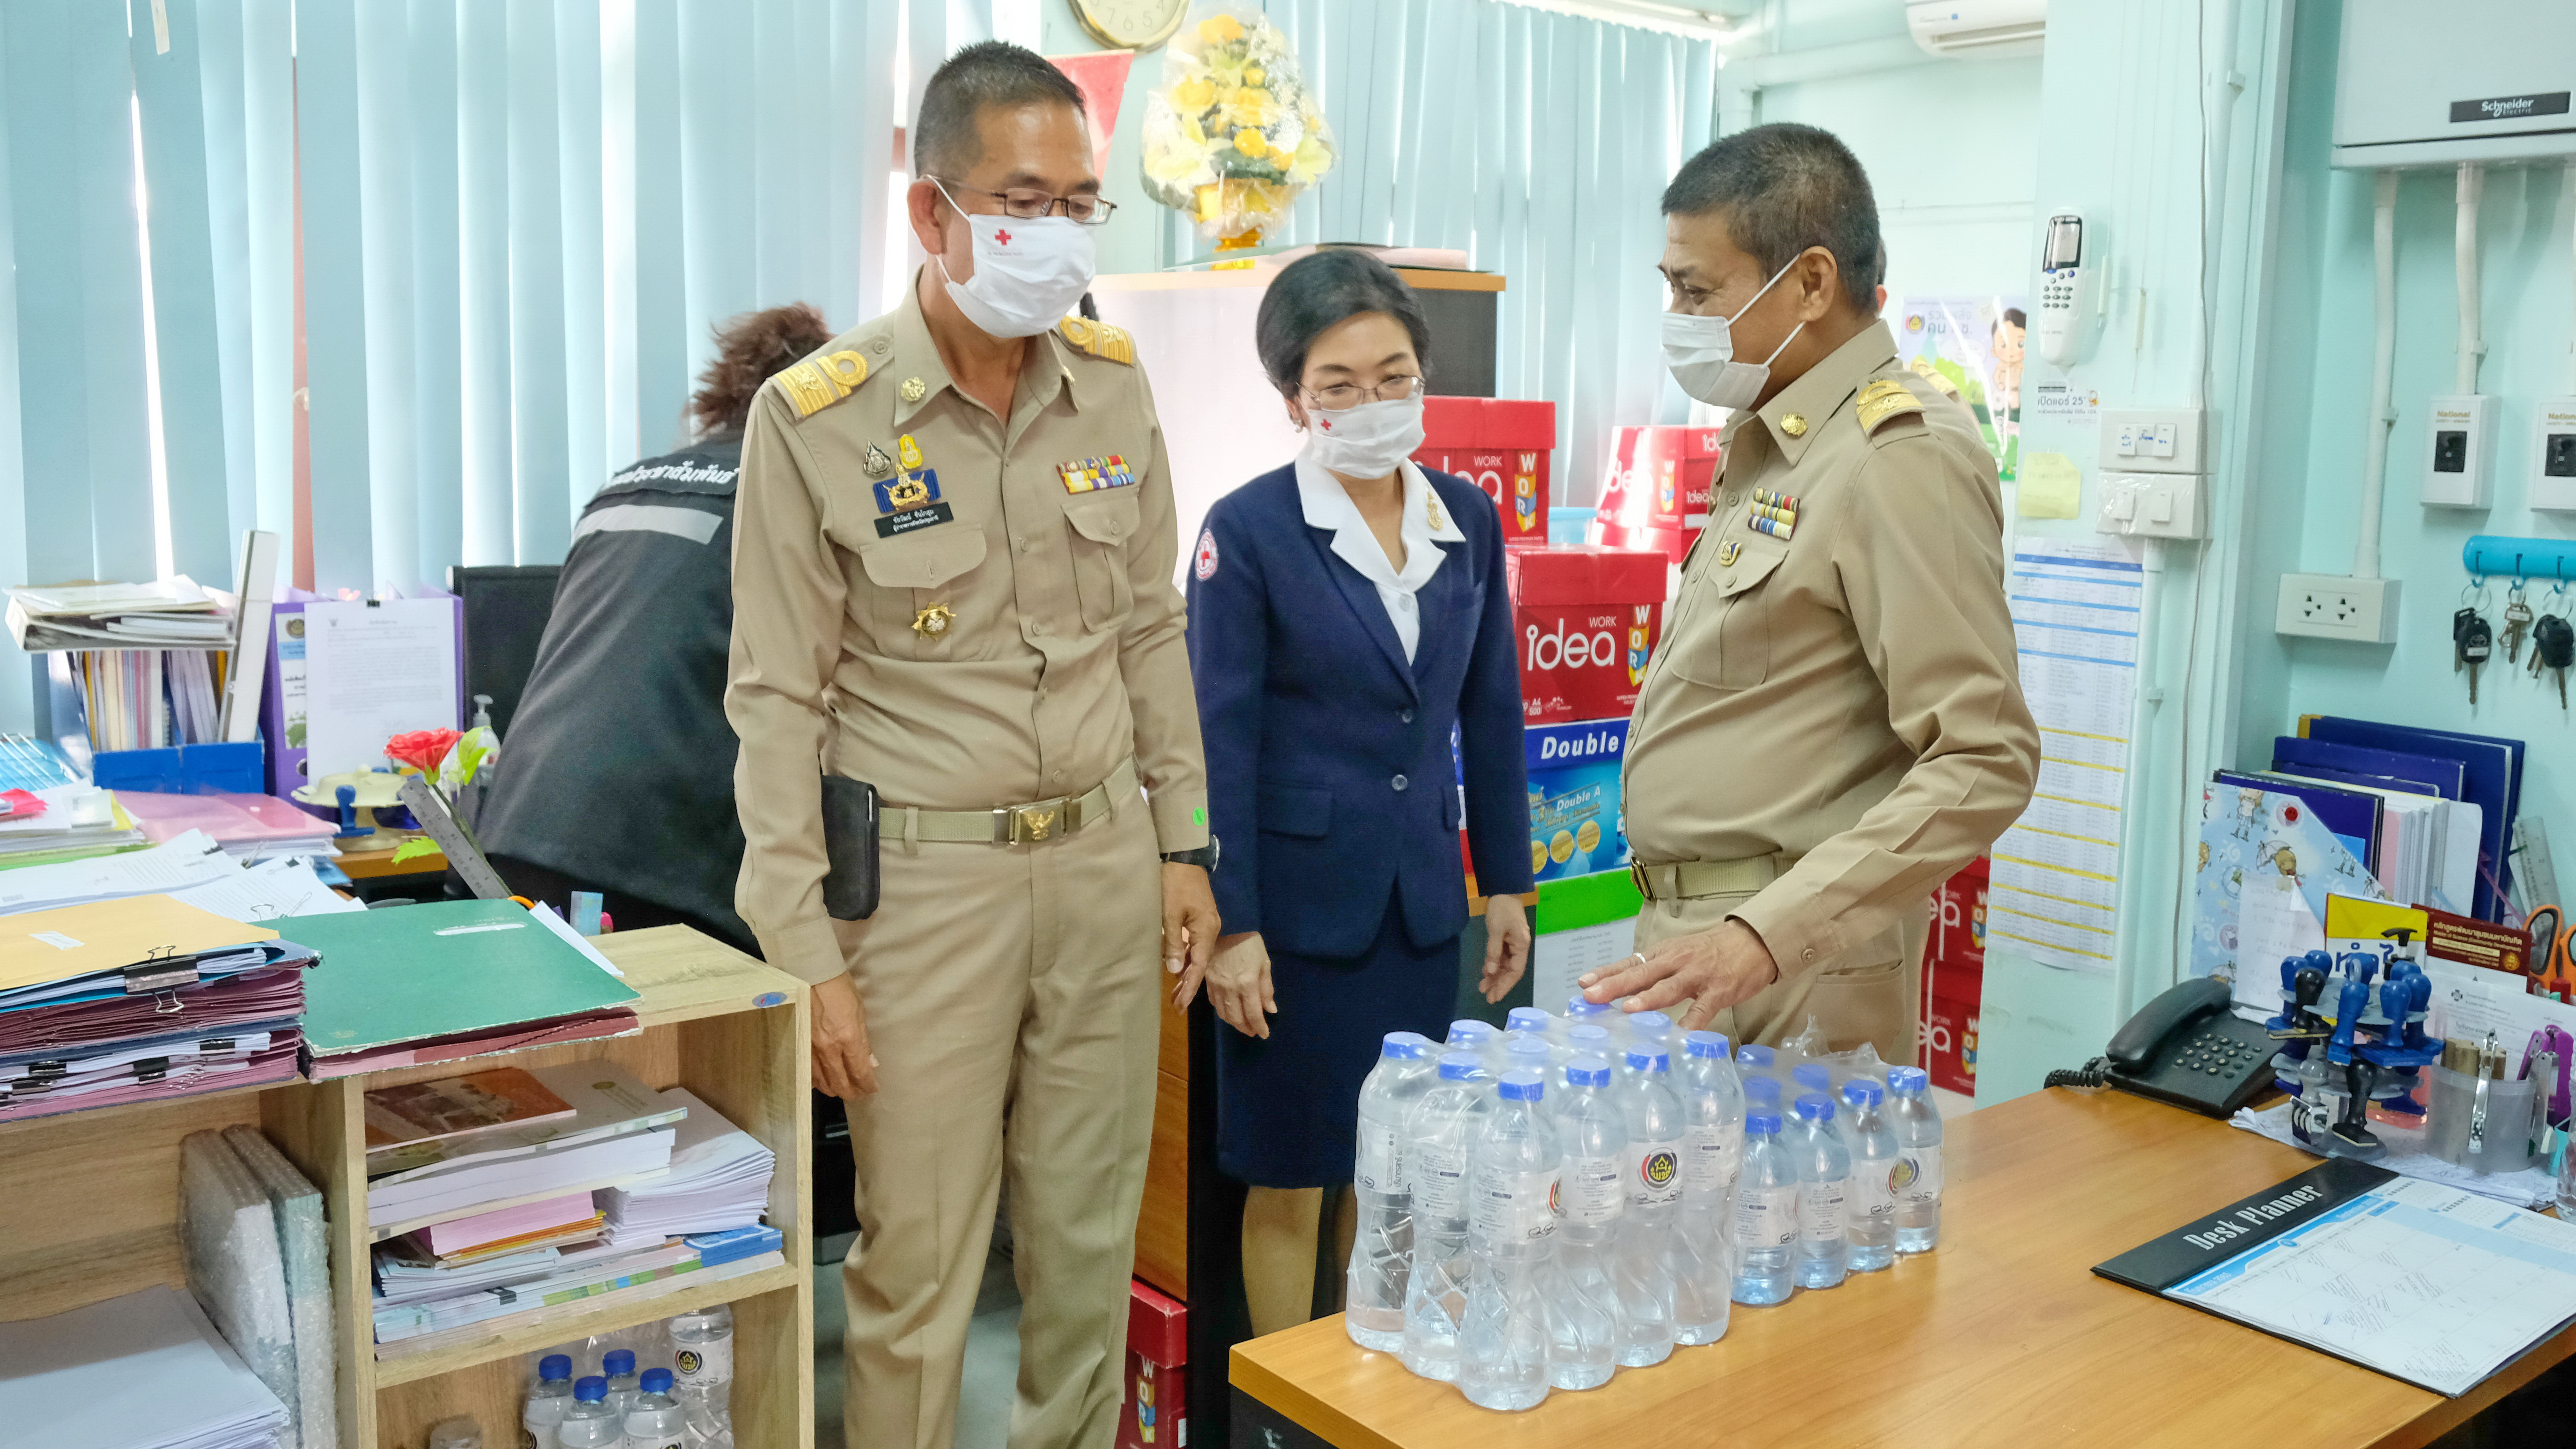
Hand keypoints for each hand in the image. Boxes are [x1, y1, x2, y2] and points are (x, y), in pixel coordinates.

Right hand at [809, 973, 879, 1098]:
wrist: (811, 974)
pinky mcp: (799, 1045)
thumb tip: (870, 1062)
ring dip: (835, 1090)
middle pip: (841, 1083)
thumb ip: (864, 1040)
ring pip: (822, 1082)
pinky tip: (823, 1082)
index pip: (860, 1072)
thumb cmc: (840, 988)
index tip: (872, 1089)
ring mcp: (811, 1048)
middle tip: (859, 1094)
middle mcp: (829, 1048)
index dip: (867, 1085)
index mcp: (848, 1037)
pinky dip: (817, 1081)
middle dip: (852, 1093)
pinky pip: (808, 1072)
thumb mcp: (860, 1012)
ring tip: (843, 1090)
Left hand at [1162, 862, 1219, 1005]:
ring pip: (1197, 956)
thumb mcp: (1169, 914)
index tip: (1182, 1005)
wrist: (1184, 859)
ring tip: (1177, 995)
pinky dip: (1186, 960)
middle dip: (1189, 985)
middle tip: (1178, 1007)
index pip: (1199, 966)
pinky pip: (1194, 946)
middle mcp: (1210, 931)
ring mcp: (1206, 926)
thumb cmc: (1175, 884)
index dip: (1190, 987)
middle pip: (1200, 964)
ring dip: (1187, 974)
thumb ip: (1171, 942)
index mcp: (1206, 930)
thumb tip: (1174, 971)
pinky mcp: (1199, 921)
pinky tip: (1179, 970)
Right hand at [1202, 931, 1276, 1037]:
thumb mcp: (1264, 963)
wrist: (1227, 926)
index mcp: (1247, 984)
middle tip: (1254, 1031)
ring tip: (1243, 1024)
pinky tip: (1229, 1011)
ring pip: (1223, 1013)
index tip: (1265, 1035)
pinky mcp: (1207, 981)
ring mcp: (1216, 986)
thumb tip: (1270, 1010)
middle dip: (1246, 1028)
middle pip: (1236, 1018)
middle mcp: (1230, 989)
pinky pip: (1213, 1003)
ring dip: (1234, 1022)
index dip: (1260, 1027)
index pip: (1254, 1014)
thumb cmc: (1250, 943)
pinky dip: (1222, 1011)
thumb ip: (1267, 989)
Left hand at [1478, 893, 1531, 1003]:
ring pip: (1504, 966)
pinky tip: (1484, 974)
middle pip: (1510, 971)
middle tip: (1487, 997)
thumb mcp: (1496, 930)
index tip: (1495, 996)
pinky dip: (1492, 966)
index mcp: (1521, 946)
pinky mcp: (1505, 941)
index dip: (1505, 985)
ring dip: (1494, 977)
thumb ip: (1493, 952)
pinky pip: (1500, 958)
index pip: (1515, 971)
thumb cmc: (1502, 909)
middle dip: (1499, 984)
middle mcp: (1519, 948)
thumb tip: (1490, 972)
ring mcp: (1512, 944)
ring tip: (1483, 989)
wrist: (1504, 891)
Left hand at [1578, 918, 1779, 1033]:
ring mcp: (1697, 977)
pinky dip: (1692, 1023)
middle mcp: (1676, 962)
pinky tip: (1680, 1036)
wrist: (1753, 941)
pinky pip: (1703, 1010)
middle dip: (1615, 986)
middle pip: (1641, 974)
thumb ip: (1652, 970)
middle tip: (1591, 996)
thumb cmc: (1709, 951)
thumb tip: (1620, 987)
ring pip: (1668, 988)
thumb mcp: (1676, 954)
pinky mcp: (1719, 991)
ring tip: (1628, 1009)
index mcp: (1663, 954)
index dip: (1606, 973)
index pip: (1629, 963)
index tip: (1582, 984)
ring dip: (1648, 999)